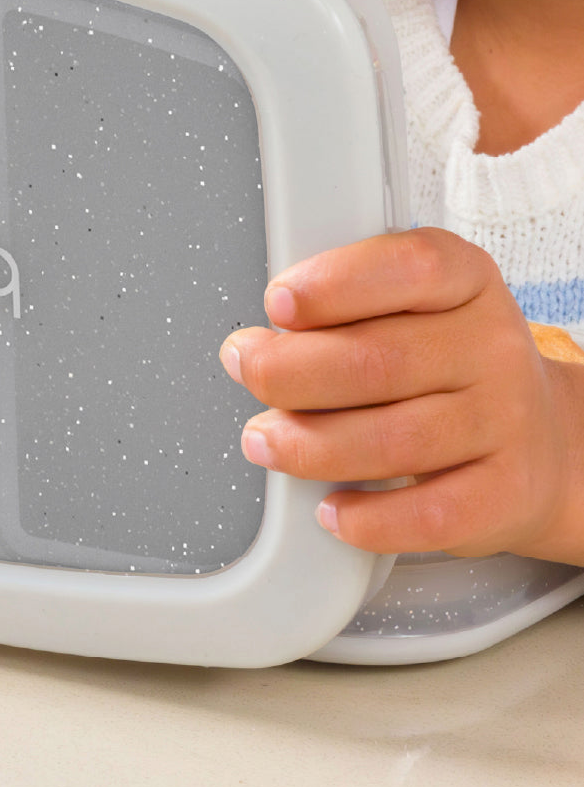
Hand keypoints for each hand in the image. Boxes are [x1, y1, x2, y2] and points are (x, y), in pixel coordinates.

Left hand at [219, 228, 583, 563]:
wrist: (540, 444)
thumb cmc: (445, 369)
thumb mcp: (409, 310)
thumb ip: (342, 310)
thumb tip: (259, 343)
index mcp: (464, 283)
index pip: (410, 268)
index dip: (334, 284)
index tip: (279, 302)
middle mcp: (491, 347)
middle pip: (377, 359)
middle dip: (287, 371)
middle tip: (247, 370)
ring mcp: (505, 422)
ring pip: (391, 440)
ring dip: (306, 445)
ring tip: (264, 439)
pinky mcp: (505, 494)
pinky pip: (426, 515)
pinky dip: (366, 518)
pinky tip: (331, 508)